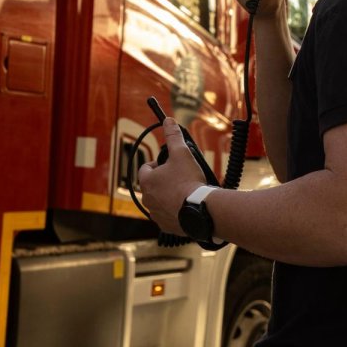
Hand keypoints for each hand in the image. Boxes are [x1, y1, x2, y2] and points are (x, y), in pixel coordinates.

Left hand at [137, 118, 205, 234]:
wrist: (199, 210)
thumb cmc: (188, 181)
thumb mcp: (182, 153)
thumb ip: (173, 136)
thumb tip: (168, 121)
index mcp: (147, 181)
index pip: (146, 168)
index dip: (158, 164)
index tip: (170, 164)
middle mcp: (147, 199)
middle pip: (153, 185)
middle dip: (164, 181)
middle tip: (180, 178)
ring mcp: (155, 214)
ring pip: (159, 201)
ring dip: (168, 197)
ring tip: (185, 193)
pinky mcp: (166, 226)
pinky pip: (167, 216)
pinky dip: (174, 211)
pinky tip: (186, 207)